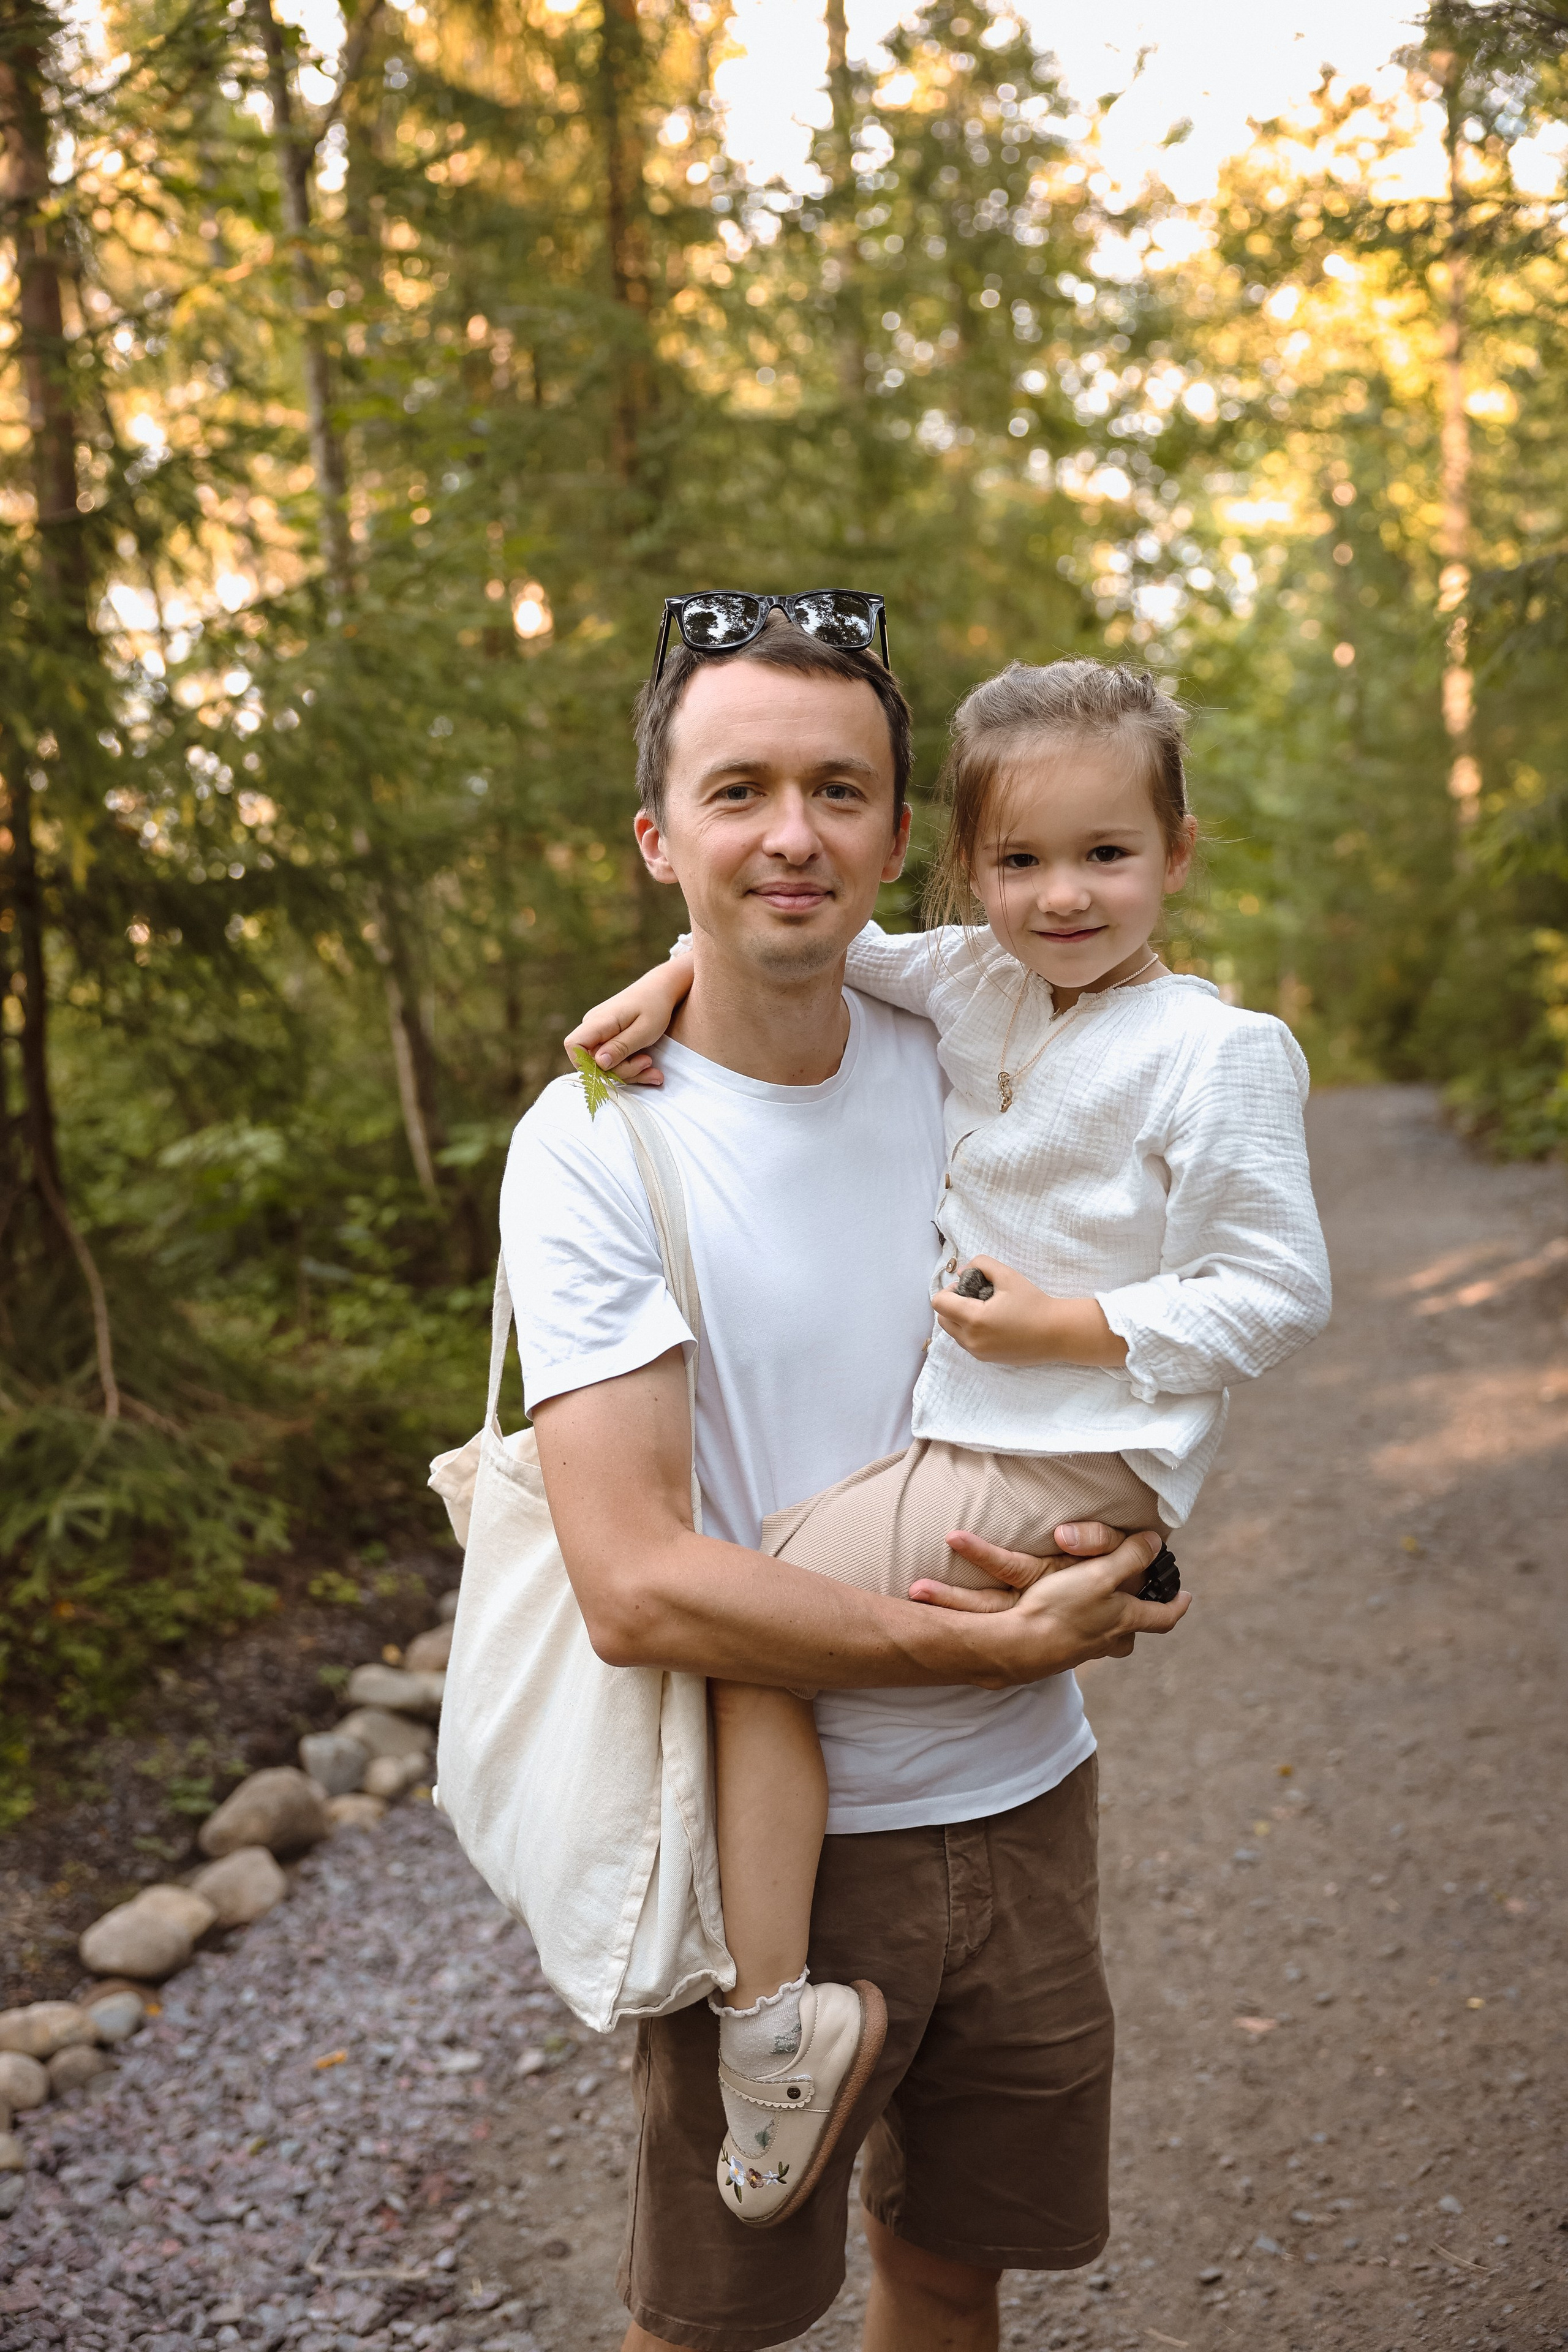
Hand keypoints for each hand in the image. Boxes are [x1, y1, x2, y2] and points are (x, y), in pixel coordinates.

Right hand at [562, 952, 694, 1089]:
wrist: (660, 988)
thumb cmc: (655, 1006)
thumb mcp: (643, 1030)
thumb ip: (620, 1047)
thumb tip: (599, 1063)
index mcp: (599, 1021)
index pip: (573, 1045)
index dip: (586, 1063)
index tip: (613, 1069)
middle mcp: (593, 1026)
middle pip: (592, 1060)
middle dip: (620, 1071)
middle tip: (648, 1063)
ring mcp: (599, 1032)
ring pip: (604, 1063)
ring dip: (630, 1072)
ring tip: (654, 1068)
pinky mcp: (608, 1037)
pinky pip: (613, 1058)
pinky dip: (631, 1066)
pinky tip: (650, 1068)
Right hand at [910, 1523, 1188, 1676]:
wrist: (1020, 1646)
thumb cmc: (1062, 1608)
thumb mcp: (1100, 1575)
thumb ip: (1130, 1558)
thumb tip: (1156, 1543)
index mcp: (1127, 1620)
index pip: (1164, 1616)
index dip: (1177, 1605)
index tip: (1188, 1597)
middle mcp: (1110, 1640)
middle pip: (1134, 1631)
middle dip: (1138, 1616)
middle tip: (1137, 1602)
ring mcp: (1086, 1650)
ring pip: (1108, 1637)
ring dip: (1109, 1623)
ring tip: (1101, 1608)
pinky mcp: (1063, 1653)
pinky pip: (1081, 1638)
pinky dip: (1081, 1626)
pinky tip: (1068, 1617)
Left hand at [931, 1258, 1127, 1368]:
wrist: (1057, 1333)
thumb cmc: (1034, 1303)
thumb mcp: (1008, 1275)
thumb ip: (981, 1264)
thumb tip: (962, 1271)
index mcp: (974, 1319)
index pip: (939, 1303)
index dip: (949, 1290)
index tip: (967, 1286)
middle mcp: (972, 1340)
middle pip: (942, 1319)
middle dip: (952, 1305)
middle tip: (974, 1296)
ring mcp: (979, 1353)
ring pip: (953, 1333)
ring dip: (960, 1319)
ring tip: (985, 1309)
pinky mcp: (987, 1360)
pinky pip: (967, 1343)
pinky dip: (971, 1331)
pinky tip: (993, 1322)